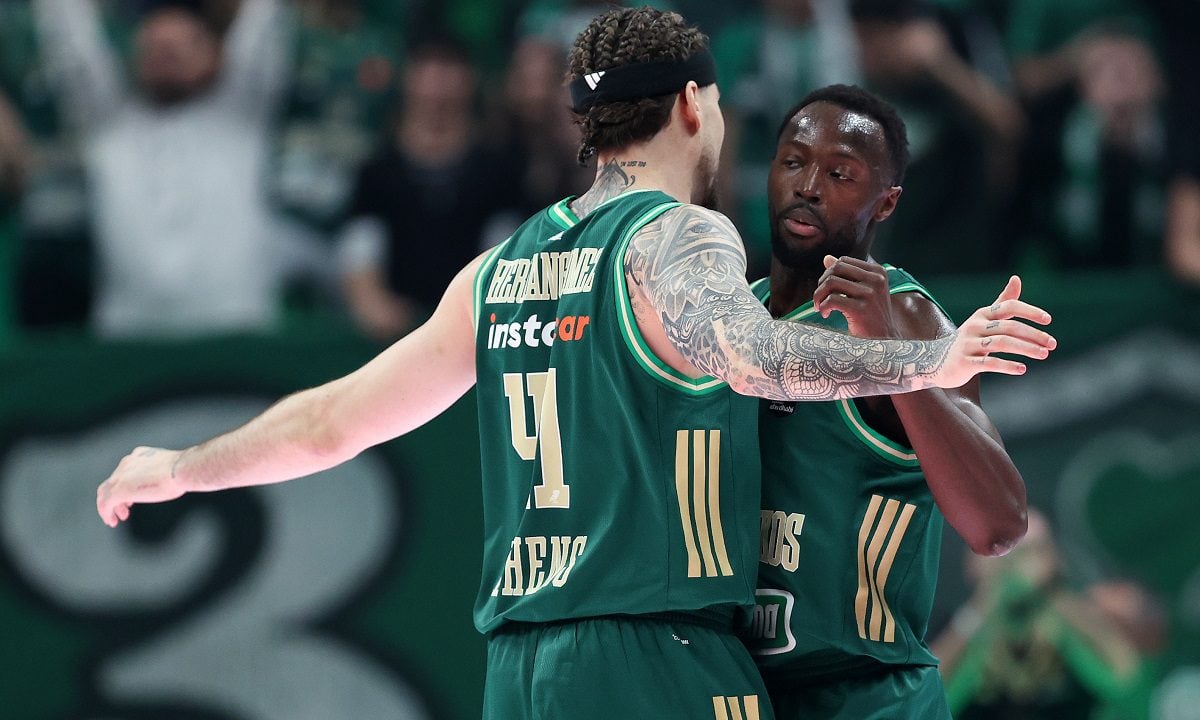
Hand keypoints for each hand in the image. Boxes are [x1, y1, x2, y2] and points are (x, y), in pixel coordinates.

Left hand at [96, 446, 187, 526]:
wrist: (182, 469)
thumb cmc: (185, 470)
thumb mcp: (173, 468)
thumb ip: (167, 472)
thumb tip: (177, 479)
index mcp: (140, 455)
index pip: (125, 471)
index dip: (126, 484)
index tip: (131, 497)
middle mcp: (127, 463)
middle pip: (113, 481)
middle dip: (117, 497)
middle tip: (124, 510)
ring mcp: (121, 476)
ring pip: (105, 492)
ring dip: (109, 506)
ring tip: (115, 518)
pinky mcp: (118, 490)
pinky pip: (105, 504)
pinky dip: (106, 513)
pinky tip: (112, 521)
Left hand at [813, 255, 896, 337]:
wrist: (883, 341)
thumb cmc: (870, 316)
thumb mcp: (862, 291)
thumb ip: (846, 274)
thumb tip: (827, 258)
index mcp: (878, 272)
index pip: (843, 261)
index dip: (829, 273)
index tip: (827, 289)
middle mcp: (876, 280)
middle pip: (836, 269)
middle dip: (822, 283)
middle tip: (820, 298)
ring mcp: (870, 294)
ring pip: (831, 283)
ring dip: (819, 295)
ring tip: (820, 306)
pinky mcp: (861, 309)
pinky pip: (831, 300)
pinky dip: (823, 307)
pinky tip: (825, 314)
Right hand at [930, 275, 1055, 387]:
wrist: (936, 360)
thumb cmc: (968, 339)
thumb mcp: (984, 319)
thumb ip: (1002, 301)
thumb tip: (1017, 278)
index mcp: (982, 315)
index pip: (1009, 306)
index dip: (1029, 311)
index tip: (1048, 320)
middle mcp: (975, 327)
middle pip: (1009, 327)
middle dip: (1033, 335)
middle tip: (1052, 344)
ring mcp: (969, 345)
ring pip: (1002, 344)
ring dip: (1026, 349)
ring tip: (1043, 355)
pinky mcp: (965, 363)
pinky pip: (989, 363)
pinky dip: (1008, 365)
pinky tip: (1023, 369)